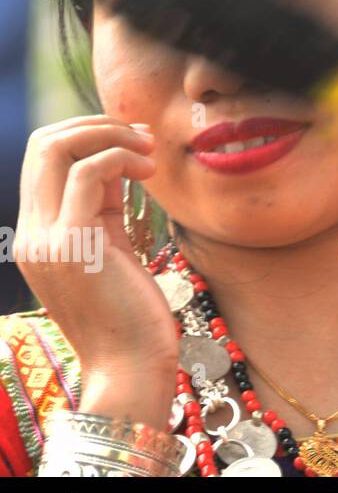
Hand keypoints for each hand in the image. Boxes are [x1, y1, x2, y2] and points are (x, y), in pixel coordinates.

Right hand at [16, 115, 177, 425]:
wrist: (130, 367)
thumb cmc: (131, 312)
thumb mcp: (110, 247)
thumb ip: (103, 205)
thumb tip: (119, 157)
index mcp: (39, 232)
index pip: (43, 157)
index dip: (88, 134)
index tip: (134, 140)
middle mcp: (32, 233)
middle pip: (43, 143)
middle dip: (98, 125)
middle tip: (143, 137)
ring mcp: (47, 238)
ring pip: (58, 148)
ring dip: (112, 135)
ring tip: (150, 153)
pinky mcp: (74, 243)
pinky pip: (88, 173)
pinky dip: (122, 157)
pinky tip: (150, 172)